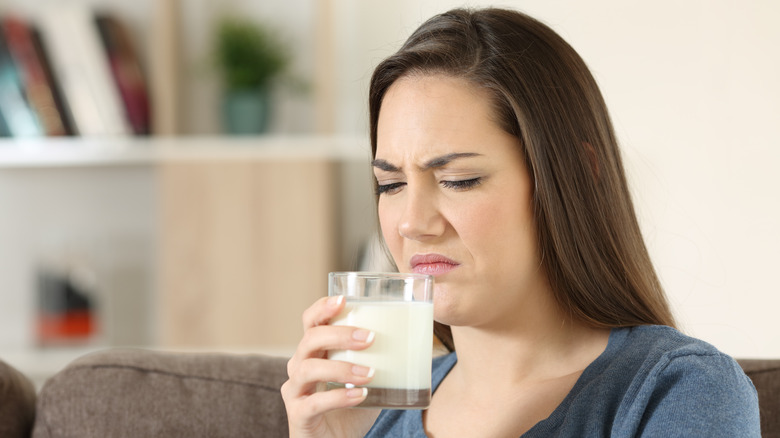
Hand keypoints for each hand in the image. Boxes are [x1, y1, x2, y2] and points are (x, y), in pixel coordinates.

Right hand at [281, 296, 380, 437]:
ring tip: (370, 373)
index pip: (310, 322)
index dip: (322, 308)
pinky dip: (339, 397)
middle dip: (340, 334)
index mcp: (314, 352)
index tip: (344, 300)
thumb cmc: (350, 409)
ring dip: (342, 367)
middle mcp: (298, 367)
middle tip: (370, 337)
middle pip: (310, 339)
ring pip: (308, 369)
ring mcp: (295, 392)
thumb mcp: (366, 380)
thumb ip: (379, 361)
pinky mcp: (298, 416)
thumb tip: (417, 340)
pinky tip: (361, 395)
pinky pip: (314, 403)